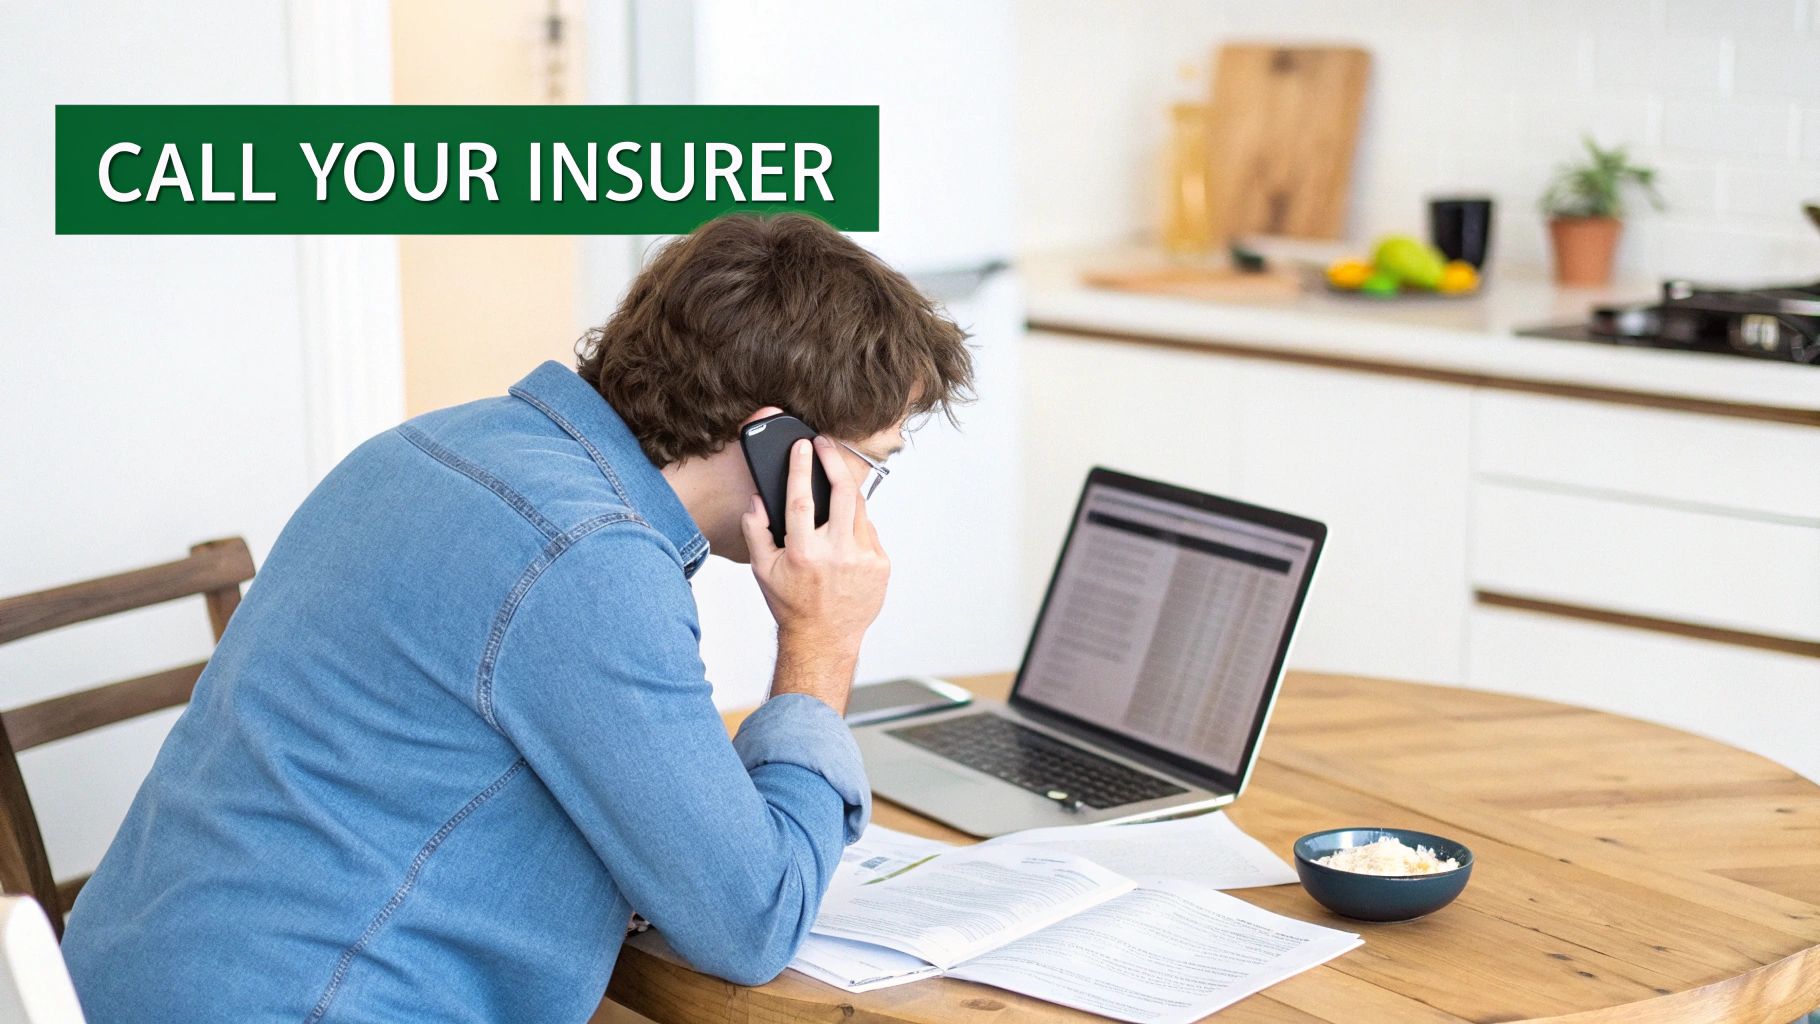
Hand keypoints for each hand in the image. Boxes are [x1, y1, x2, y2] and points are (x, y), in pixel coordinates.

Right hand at [742, 435, 889, 711]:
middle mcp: (837, 554)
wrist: (825, 639)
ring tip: (831, 497)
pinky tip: (843, 539)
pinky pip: (869, 531)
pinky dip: (856, 527)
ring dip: (845, 497)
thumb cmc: (792, 604)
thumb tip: (757, 499)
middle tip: (825, 445)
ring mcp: (864, 559)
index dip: (801, 467)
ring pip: (859, 509)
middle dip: (834, 461)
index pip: (802, 499)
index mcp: (803, 553)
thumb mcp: (762, 570)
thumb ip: (755, 531)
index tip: (802, 445)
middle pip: (844, 492)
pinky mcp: (881, 564)